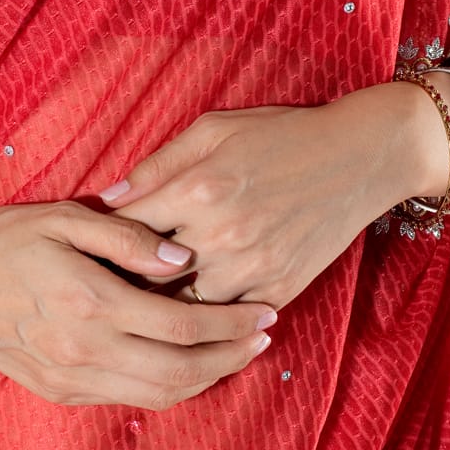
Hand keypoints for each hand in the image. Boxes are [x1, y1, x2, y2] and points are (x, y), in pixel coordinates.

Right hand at [0, 201, 275, 409]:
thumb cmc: (5, 240)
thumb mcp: (63, 217)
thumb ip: (126, 236)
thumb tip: (181, 259)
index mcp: (90, 301)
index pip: (182, 325)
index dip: (232, 324)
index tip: (265, 312)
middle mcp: (84, 349)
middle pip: (181, 372)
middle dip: (232, 357)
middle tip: (265, 338)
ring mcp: (71, 378)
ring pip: (159, 396)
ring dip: (206, 380)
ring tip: (236, 355)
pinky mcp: (61, 393)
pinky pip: (129, 400)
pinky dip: (169, 388)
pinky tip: (187, 364)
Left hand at [98, 92, 421, 308]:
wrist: (360, 157)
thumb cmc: (282, 135)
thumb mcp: (214, 129)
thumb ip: (158, 164)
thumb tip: (109, 197)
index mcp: (198, 188)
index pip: (126, 228)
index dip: (101, 241)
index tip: (89, 249)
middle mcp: (222, 234)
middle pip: (148, 276)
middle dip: (122, 280)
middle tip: (101, 285)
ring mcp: (253, 268)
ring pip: (183, 307)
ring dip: (161, 305)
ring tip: (140, 302)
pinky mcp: (279, 289)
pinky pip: (227, 319)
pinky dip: (206, 317)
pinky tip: (190, 310)